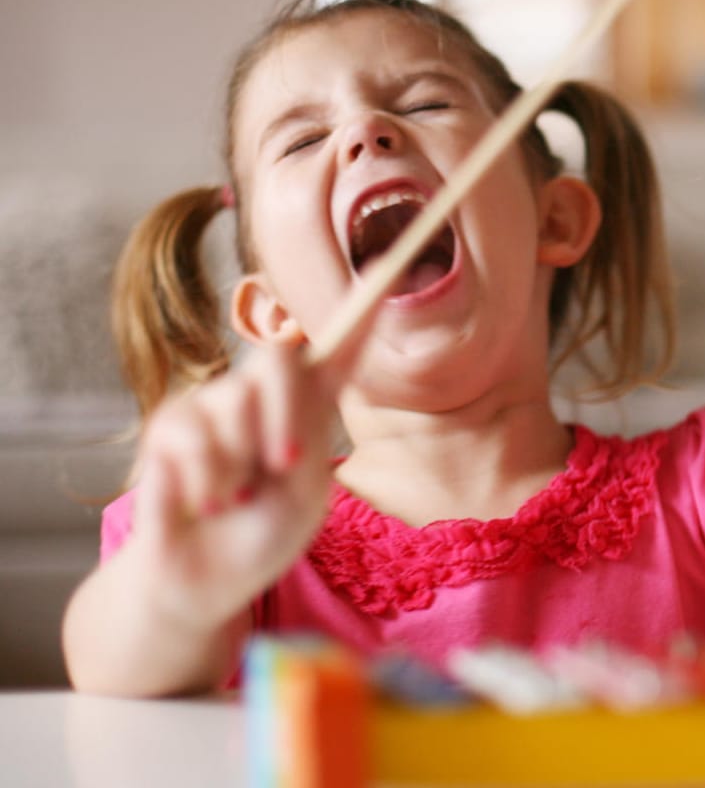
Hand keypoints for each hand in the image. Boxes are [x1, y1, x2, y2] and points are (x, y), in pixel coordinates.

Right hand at [127, 333, 345, 627]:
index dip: (359, 313)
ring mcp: (213, 406)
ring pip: (234, 403)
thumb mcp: (305, 492)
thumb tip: (301, 357)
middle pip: (279, 356)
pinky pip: (190, 438)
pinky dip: (206, 483)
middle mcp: (261, 397)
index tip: (387, 269)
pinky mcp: (168, 428)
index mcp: (308, 410)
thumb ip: (307, 428)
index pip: (337, 352)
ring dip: (240, 467)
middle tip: (283, 466)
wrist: (207, 583)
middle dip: (285, 413)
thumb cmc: (262, 537)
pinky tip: (205, 505)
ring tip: (234, 498)